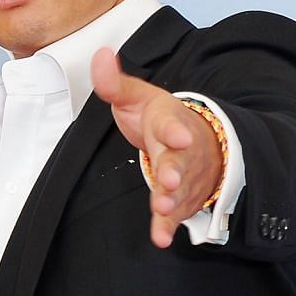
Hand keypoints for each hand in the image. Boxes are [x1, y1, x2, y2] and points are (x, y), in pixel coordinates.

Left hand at [91, 47, 222, 248]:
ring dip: (171, 200)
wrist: (195, 141)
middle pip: (179, 161)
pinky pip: (176, 215)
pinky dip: (169, 227)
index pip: (173, 125)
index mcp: (169, 123)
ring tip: (163, 208)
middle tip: (169, 179)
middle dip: (174, 170)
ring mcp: (183, 177)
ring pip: (180, 190)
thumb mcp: (137, 97)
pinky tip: (162, 239)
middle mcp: (181, 152)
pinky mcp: (180, 199)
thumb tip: (100, 55)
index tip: (179, 136)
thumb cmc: (159, 119)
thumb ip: (115, 83)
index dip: (176, 131)